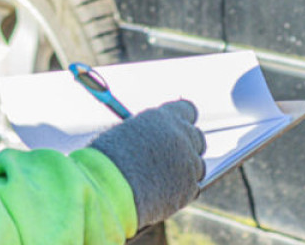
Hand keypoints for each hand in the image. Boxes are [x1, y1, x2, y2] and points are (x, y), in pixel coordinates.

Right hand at [88, 100, 205, 227]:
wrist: (109, 189)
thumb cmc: (107, 160)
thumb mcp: (126, 134)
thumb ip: (148, 133)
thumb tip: (156, 139)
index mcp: (164, 117)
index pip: (188, 110)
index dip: (183, 120)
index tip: (178, 129)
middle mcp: (181, 136)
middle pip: (197, 138)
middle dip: (188, 147)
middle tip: (173, 158)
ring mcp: (189, 162)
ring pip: (197, 165)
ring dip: (185, 171)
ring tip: (160, 180)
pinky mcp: (190, 187)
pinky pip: (193, 187)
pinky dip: (181, 191)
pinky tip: (161, 194)